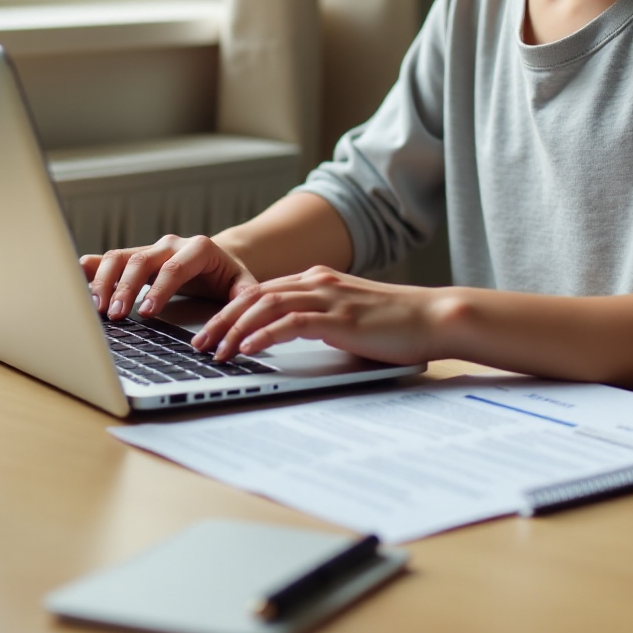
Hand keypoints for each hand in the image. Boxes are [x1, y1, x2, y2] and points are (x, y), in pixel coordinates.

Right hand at [80, 235, 258, 319]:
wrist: (219, 259)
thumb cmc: (229, 277)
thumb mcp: (244, 287)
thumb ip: (241, 303)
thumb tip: (231, 327)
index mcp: (199, 248)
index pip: (174, 267)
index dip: (159, 289)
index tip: (147, 312)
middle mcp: (170, 244)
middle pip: (141, 260)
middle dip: (126, 287)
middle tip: (117, 315)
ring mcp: (150, 249)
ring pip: (120, 257)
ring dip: (106, 281)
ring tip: (98, 308)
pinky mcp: (135, 258)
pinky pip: (109, 259)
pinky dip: (93, 269)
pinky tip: (77, 281)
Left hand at [190, 267, 444, 365]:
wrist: (433, 317)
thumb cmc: (396, 324)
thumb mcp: (348, 318)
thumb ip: (321, 321)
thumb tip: (292, 340)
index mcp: (317, 280)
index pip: (261, 291)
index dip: (230, 311)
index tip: (209, 332)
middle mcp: (317, 282)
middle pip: (254, 295)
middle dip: (221, 320)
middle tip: (198, 344)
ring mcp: (328, 297)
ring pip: (266, 306)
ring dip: (235, 329)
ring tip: (215, 351)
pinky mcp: (339, 318)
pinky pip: (292, 322)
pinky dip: (264, 334)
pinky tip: (248, 349)